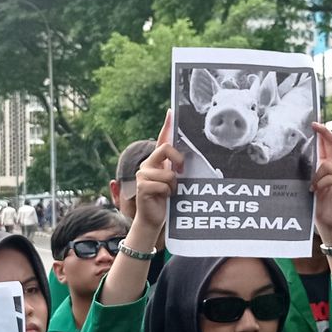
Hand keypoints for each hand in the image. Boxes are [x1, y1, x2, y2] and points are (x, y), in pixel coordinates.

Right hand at [132, 110, 182, 239]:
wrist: (153, 220)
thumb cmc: (166, 200)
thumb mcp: (174, 182)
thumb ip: (177, 169)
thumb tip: (189, 160)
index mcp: (157, 161)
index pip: (162, 139)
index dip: (167, 124)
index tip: (172, 111)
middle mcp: (148, 164)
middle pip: (165, 149)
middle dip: (177, 159)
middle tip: (181, 172)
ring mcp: (143, 174)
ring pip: (169, 174)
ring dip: (174, 186)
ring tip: (169, 193)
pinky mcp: (142, 186)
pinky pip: (164, 186)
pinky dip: (168, 194)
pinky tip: (162, 198)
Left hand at [310, 122, 331, 242]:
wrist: (328, 222)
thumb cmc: (318, 205)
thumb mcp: (311, 185)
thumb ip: (310, 173)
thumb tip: (299, 158)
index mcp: (329, 167)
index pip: (328, 145)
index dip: (323, 133)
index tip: (314, 124)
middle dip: (324, 133)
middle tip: (315, 125)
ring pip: (327, 165)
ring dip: (316, 176)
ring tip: (312, 188)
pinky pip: (331, 177)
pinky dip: (322, 183)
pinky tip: (316, 191)